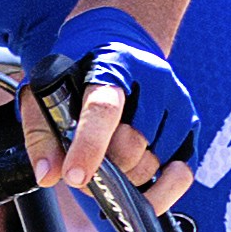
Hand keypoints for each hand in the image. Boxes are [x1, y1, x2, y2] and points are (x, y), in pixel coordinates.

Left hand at [38, 5, 201, 198]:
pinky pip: (180, 171)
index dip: (89, 146)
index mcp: (112, 66)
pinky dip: (158, 188)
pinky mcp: (189, 123)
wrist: (114, 43)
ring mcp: (176, 102)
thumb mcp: (45, 90)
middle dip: (103, 166)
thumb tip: (49, 175)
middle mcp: (153, 81)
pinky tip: (138, 184)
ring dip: (125, 176)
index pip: (103, 109)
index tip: (75, 176)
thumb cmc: (76, 71)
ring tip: (106, 161)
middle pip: (131, 144)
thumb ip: (41, 133)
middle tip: (82, 167)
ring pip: (153, 161)